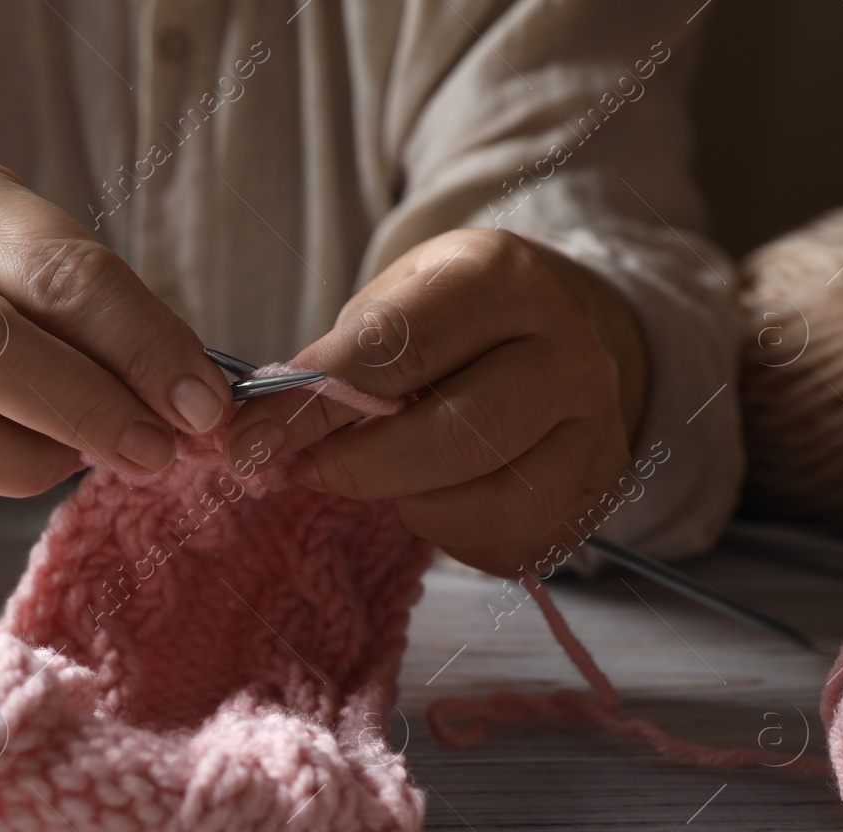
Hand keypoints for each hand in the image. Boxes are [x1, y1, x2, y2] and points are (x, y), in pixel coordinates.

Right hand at [0, 156, 234, 560]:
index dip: (142, 346)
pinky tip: (5, 468)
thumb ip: (111, 324)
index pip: (61, 275)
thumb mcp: (44, 268)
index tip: (202, 404)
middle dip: (87, 410)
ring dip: (31, 464)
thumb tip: (192, 405)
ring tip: (75, 462)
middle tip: (154, 451)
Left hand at [220, 228, 648, 577]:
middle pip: (453, 435)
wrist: (549, 335)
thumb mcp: (390, 304)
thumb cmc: (447, 320)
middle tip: (302, 472)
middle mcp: (567, 351)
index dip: (314, 405)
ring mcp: (593, 427)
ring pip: (480, 499)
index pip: (397, 351)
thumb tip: (258, 435)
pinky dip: (448, 530)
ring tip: (382, 473)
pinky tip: (433, 496)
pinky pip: (504, 541)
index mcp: (503, 281)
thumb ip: (333, 363)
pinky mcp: (593, 492)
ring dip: (407, 501)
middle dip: (358, 466)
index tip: (249, 442)